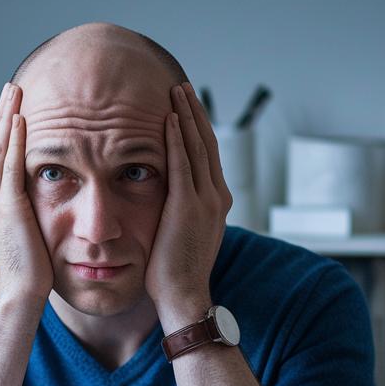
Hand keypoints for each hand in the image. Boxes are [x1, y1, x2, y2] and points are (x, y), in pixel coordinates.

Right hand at [0, 83, 52, 301]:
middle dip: (2, 114)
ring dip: (6, 116)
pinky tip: (21, 118)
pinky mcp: (7, 207)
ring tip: (15, 91)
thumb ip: (32, 214)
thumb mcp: (31, 234)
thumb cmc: (34, 272)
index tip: (14, 106)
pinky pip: (9, 164)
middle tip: (12, 87)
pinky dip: (13, 140)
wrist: (22, 294)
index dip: (3, 129)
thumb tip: (45, 202)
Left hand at [146, 82, 231, 324]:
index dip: (198, 129)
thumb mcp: (183, 237)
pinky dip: (177, 138)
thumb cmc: (176, 276)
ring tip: (176, 91)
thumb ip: (180, 214)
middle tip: (182, 88)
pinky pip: (182, 162)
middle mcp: (218, 197)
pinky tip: (169, 117)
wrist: (185, 297)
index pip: (208, 156)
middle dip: (195, 113)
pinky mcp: (188, 206)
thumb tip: (166, 204)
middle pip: (207, 143)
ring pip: (198, 146)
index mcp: (218, 204)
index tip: (187, 109)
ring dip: (186, 116)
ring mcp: (206, 201)